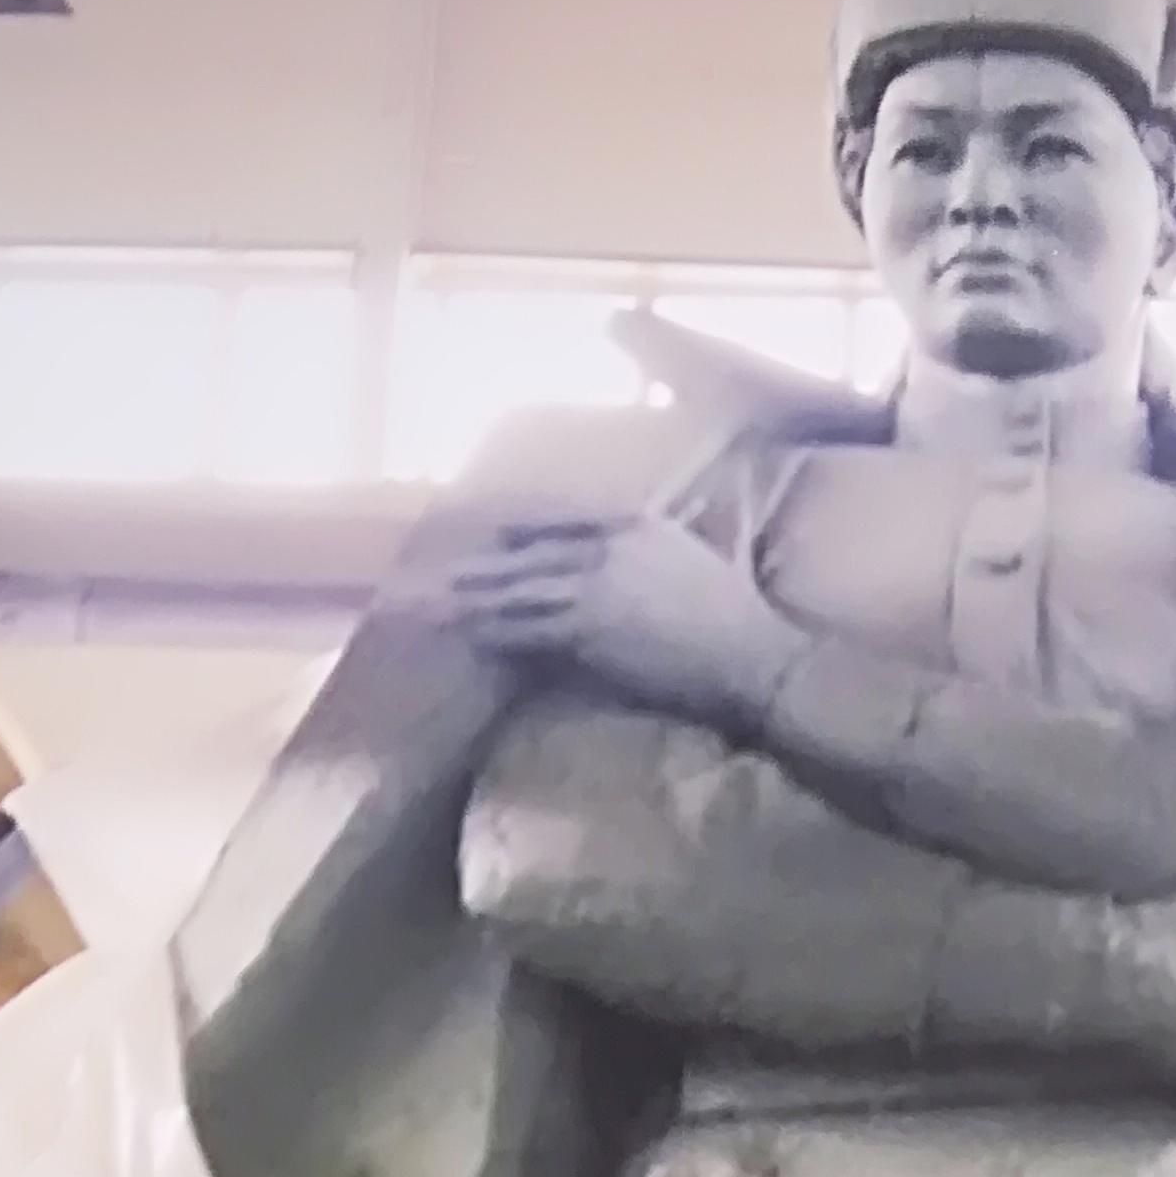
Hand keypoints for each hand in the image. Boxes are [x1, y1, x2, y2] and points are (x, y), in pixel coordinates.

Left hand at [444, 517, 803, 734]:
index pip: (555, 519)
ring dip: (464, 595)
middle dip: (472, 560)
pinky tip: (462, 632)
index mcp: (633, 524)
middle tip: (424, 566)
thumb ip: (658, 548)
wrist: (754, 658)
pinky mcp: (588, 631)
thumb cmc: (738, 618)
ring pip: (512, 589)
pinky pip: (526, 629)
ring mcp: (593, 587)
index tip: (479, 530)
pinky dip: (491, 629)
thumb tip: (641, 548)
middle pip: (522, 551)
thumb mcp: (697, 559)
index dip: (512, 528)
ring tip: (421, 599)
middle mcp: (605, 546)